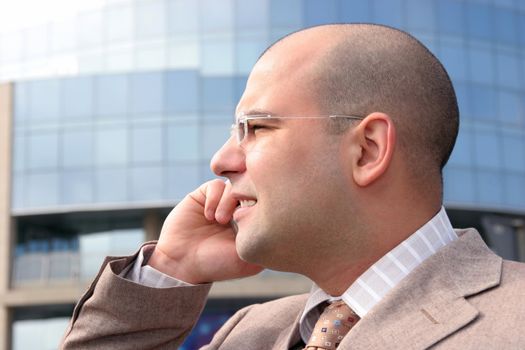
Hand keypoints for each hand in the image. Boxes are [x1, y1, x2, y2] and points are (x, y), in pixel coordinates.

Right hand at [148, 179, 262, 283]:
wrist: (181, 263)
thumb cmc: (216, 265)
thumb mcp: (248, 260)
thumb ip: (265, 240)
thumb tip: (279, 219)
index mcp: (252, 223)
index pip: (267, 203)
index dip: (264, 206)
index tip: (255, 220)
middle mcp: (238, 210)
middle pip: (253, 189)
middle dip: (247, 199)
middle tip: (239, 216)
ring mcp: (222, 202)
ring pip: (236, 186)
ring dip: (229, 201)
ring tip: (220, 221)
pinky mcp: (204, 196)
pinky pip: (217, 185)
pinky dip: (215, 198)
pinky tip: (209, 216)